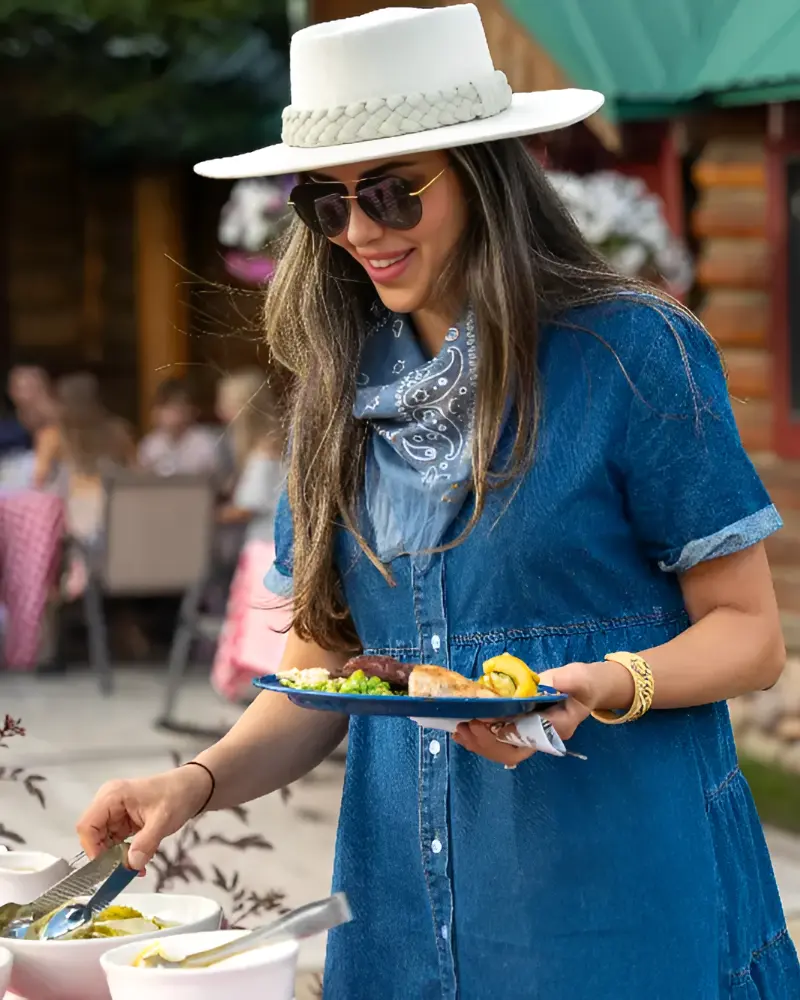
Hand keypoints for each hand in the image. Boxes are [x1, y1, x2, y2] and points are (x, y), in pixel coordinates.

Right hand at [76, 766, 211, 869]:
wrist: (192, 788)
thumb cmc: (177, 795)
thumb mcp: (163, 820)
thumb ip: (145, 843)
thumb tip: (131, 865)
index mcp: (112, 796)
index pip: (87, 826)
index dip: (92, 848)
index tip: (107, 866)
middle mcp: (108, 803)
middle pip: (93, 836)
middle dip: (107, 857)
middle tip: (125, 870)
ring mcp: (115, 812)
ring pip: (104, 842)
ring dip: (117, 858)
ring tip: (136, 867)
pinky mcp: (122, 821)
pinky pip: (115, 842)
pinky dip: (124, 854)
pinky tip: (139, 860)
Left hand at [452, 660, 633, 765]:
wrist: (583, 688)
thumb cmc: (583, 684)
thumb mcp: (579, 679)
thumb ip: (566, 682)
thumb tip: (551, 683)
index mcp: (556, 729)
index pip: (527, 738)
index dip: (505, 733)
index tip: (485, 721)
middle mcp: (540, 737)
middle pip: (511, 752)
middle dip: (486, 742)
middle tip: (467, 726)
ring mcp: (528, 735)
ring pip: (501, 750)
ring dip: (478, 743)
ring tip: (459, 730)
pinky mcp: (518, 728)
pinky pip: (497, 741)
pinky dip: (479, 738)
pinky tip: (463, 731)